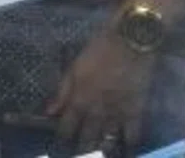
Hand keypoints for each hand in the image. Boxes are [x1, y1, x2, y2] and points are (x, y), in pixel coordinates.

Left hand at [49, 26, 154, 156]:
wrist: (130, 38)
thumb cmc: (100, 47)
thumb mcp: (76, 66)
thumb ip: (63, 91)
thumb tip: (49, 112)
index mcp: (79, 99)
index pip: (66, 129)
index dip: (62, 140)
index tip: (60, 147)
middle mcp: (96, 112)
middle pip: (86, 140)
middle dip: (81, 150)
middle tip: (80, 154)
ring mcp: (116, 113)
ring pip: (107, 142)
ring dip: (102, 150)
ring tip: (99, 154)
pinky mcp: (136, 111)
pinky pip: (132, 135)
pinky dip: (128, 144)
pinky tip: (125, 148)